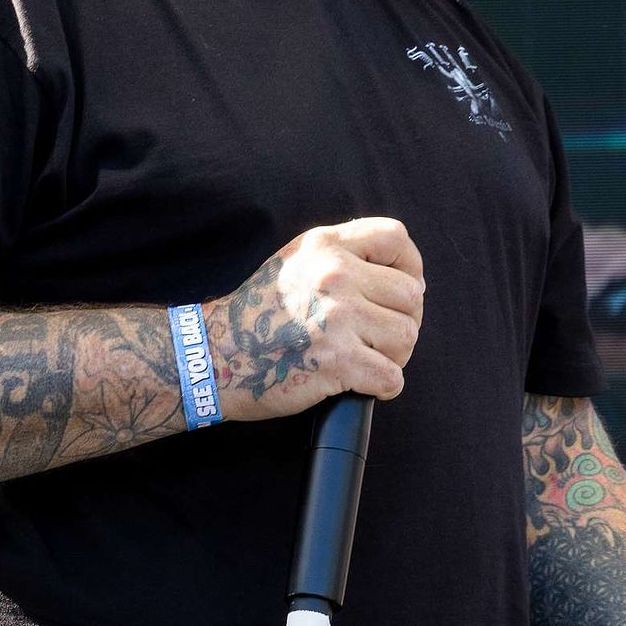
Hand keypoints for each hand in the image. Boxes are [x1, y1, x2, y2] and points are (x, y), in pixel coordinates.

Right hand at [210, 216, 423, 420]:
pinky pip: (392, 377)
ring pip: (406, 336)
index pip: (395, 238)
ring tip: (367, 360)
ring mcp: (337, 317)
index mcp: (324, 246)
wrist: (214, 356)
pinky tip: (364, 385)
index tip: (399, 292)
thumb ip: (339, 257)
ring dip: (394, 356)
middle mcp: (333, 275)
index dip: (410, 267)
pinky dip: (385, 387)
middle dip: (403, 322)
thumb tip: (402, 275)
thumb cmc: (255, 317)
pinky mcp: (338, 361)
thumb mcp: (293, 263)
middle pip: (411, 295)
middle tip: (378, 339)